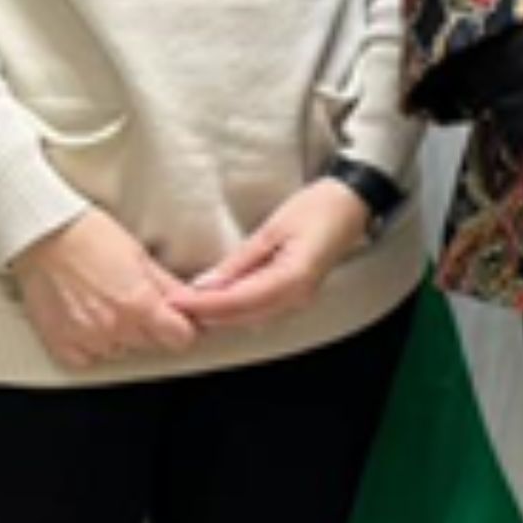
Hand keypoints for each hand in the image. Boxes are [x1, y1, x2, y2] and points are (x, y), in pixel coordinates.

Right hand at [11, 209, 202, 369]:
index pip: (181, 338)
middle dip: (150, 327)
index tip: (175, 318)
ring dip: (121, 336)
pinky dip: (92, 345)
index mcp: (139, 304)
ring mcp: (86, 339)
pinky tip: (87, 319)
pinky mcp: (61, 344)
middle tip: (133, 300)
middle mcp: (114, 327)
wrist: (42, 235)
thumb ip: (169, 287)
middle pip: (151, 345)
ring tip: (105, 303)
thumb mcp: (140, 256)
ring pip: (121, 351)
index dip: (181, 327)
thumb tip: (192, 304)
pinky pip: (89, 359)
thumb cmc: (88, 236)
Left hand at [169, 179, 373, 332]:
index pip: (239, 301)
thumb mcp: (272, 229)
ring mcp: (299, 299)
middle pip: (242, 316)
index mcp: (293, 279)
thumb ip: (240, 261)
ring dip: (219, 315)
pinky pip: (260, 310)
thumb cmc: (318, 207)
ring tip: (187, 304)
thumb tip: (206, 284)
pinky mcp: (296, 295)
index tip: (176, 302)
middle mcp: (297, 297)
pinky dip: (235, 309)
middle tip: (172, 306)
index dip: (204, 305)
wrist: (351, 204)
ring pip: (250, 318)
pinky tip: (215, 301)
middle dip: (206, 315)